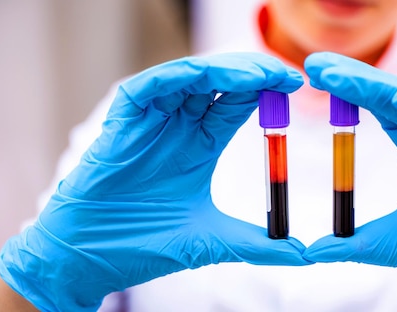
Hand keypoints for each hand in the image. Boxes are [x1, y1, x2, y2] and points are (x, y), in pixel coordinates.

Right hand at [0, 53, 310, 310]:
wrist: (91, 258)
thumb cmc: (144, 244)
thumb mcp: (213, 240)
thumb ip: (257, 244)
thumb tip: (304, 256)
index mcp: (200, 144)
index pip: (237, 103)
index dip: (265, 90)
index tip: (294, 88)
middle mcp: (178, 125)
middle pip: (220, 82)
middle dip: (253, 73)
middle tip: (286, 75)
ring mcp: (151, 120)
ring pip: (189, 77)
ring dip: (225, 69)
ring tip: (260, 75)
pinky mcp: (122, 121)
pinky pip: (149, 86)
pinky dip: (179, 77)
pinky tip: (211, 77)